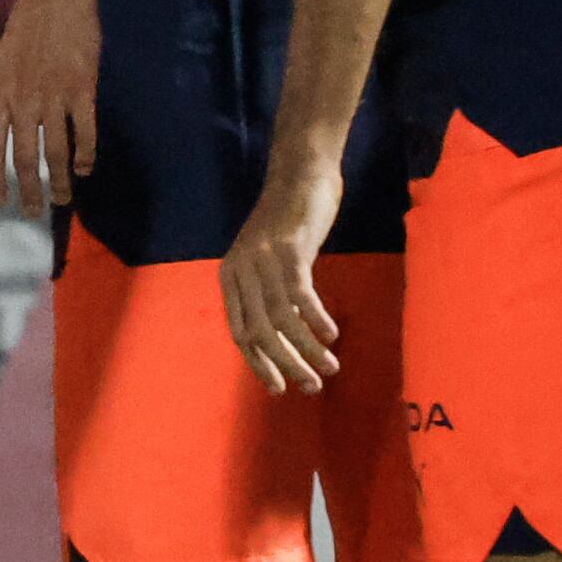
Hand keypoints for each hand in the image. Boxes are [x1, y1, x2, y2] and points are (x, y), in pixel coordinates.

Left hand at [0, 0, 102, 212]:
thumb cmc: (24, 34)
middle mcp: (23, 100)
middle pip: (25, 157)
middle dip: (29, 191)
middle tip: (33, 213)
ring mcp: (54, 95)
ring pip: (57, 150)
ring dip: (60, 180)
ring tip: (63, 199)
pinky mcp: (83, 88)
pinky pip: (85, 131)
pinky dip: (86, 155)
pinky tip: (86, 169)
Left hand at [216, 170, 342, 393]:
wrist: (299, 173)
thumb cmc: (288, 220)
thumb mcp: (267, 259)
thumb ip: (267, 292)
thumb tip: (283, 340)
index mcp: (230, 276)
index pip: (239, 332)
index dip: (258, 364)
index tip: (279, 388)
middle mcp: (241, 270)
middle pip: (259, 332)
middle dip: (285, 365)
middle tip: (311, 388)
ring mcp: (263, 259)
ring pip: (281, 319)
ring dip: (307, 350)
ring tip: (330, 368)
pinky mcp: (290, 249)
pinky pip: (300, 295)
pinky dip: (316, 319)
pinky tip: (330, 335)